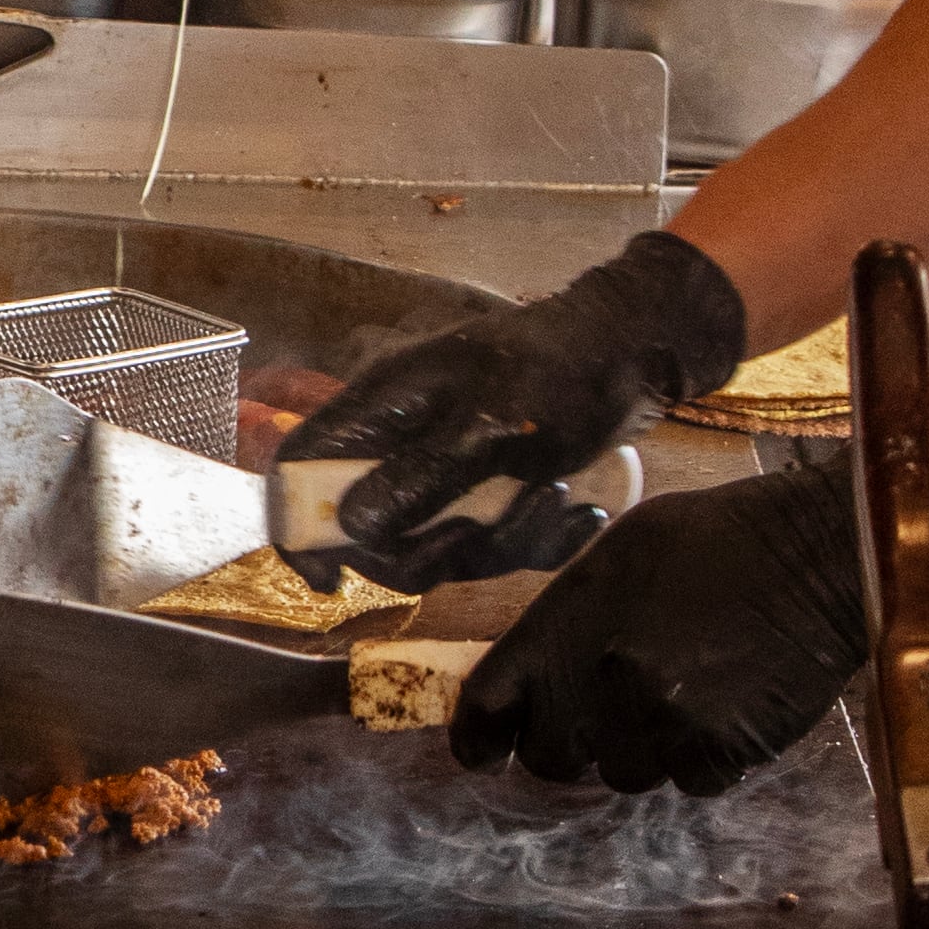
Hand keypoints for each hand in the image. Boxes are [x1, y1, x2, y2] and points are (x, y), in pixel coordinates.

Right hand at [290, 230, 753, 584]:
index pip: (296, 467)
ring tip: (556, 500)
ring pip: (435, 546)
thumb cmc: (558, 372)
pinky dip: (535, 541)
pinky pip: (488, 546)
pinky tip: (579, 514)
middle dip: (430, 549)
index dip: (296, 526)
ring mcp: (441, 469)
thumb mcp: (488, 427)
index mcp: (378, 408)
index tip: (332, 577)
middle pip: (367, 529)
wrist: (633, 352)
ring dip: (500, 544)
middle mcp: (398, 442)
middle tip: (481, 531)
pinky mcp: (486, 491)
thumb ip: (417, 478)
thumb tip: (353, 527)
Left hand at [450, 456, 865, 794]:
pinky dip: (702, 757)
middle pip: (553, 759)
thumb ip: (565, 622)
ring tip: (684, 691)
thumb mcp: (617, 558)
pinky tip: (725, 706)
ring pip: (625, 774)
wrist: (814, 554)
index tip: (482, 753)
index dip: (479, 738)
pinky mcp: (719, 750)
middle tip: (612, 709)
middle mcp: (602, 682)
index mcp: (563, 625)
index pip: (487, 706)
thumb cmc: (715, 542)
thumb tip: (533, 676)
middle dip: (573, 743)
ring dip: (644, 747)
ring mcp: (661, 721)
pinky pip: (689, 781)